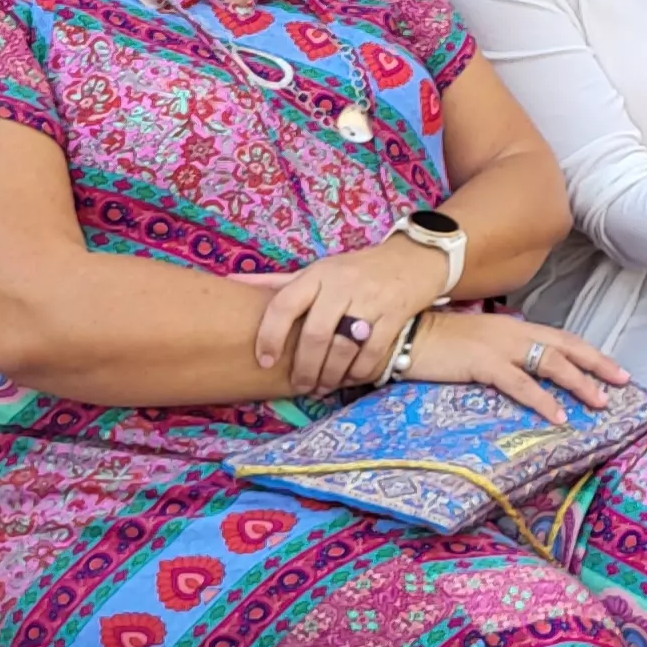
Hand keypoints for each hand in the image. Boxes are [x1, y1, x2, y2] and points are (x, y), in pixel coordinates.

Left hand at [236, 236, 450, 394]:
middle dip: (305, 368)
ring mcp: (371, 300)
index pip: (284, 305)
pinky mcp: (396, 315)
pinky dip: (359, 372)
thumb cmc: (356, 269)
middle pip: (315, 335)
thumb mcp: (318, 270)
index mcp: (318, 274)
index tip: (264, 361)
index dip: (269, 336)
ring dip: (331, 375)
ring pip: (344, 347)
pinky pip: (373, 352)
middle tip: (300, 386)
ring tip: (323, 387)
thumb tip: (231, 281)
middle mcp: (342, 285)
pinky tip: (350, 378)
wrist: (414, 259)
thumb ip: (279, 282)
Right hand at [400, 311, 629, 424]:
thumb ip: (503, 352)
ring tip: (600, 402)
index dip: (589, 353)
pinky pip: (521, 383)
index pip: (562, 338)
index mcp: (515, 327)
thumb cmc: (438, 342)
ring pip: (551, 363)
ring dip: (579, 383)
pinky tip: (558, 415)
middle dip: (598, 363)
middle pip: (566, 346)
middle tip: (623, 380)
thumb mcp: (479, 343)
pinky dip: (543, 399)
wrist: (405, 335)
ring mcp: (500, 345)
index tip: (613, 367)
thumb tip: (522, 370)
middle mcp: (514, 331)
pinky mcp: (483, 363)